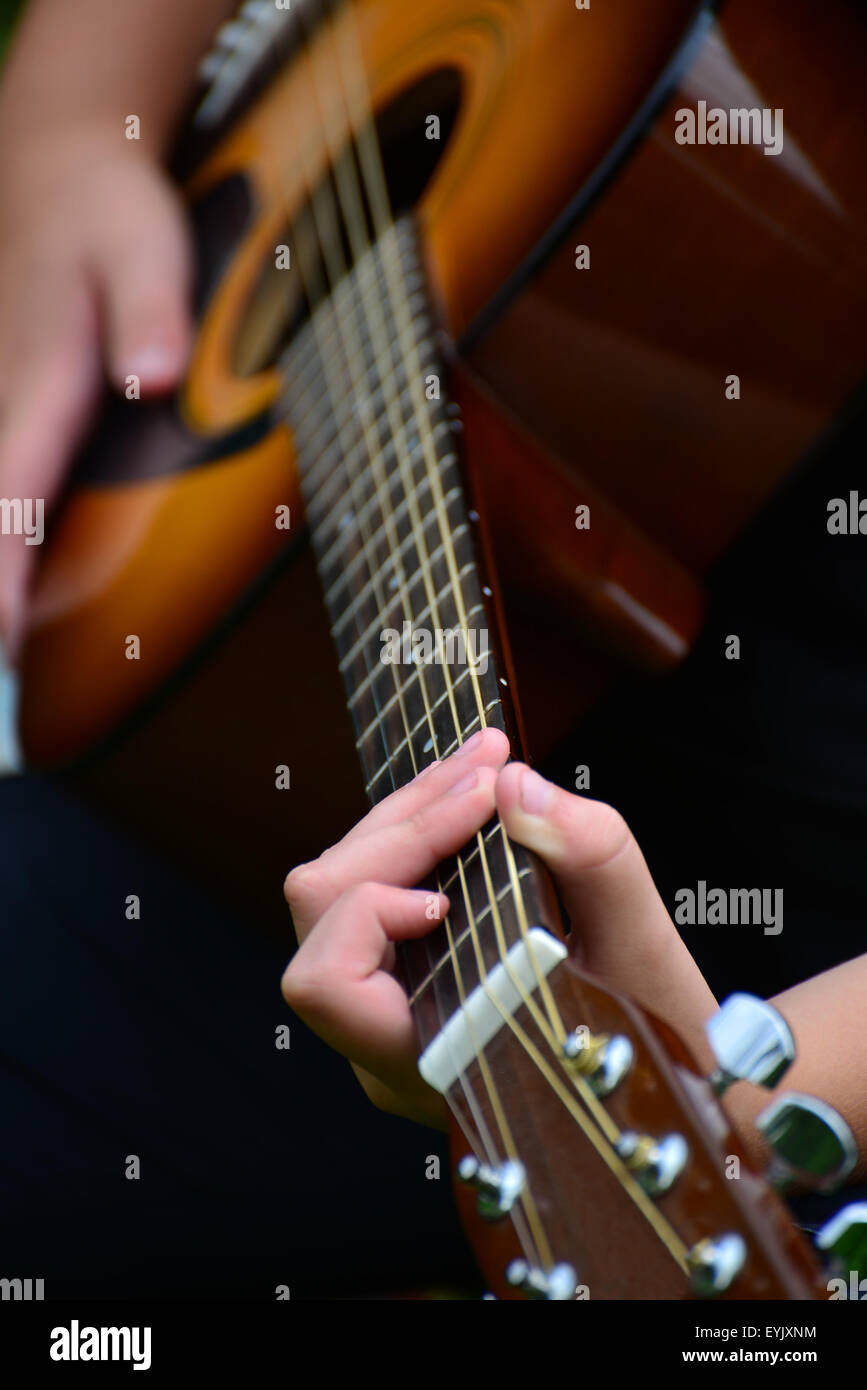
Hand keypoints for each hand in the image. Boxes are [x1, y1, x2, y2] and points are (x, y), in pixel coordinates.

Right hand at [0, 127, 191, 654]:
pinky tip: (11, 587)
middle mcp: (4, 403)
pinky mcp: (9, 405)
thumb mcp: (144, 244)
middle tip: (1, 682)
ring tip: (4, 656)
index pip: (10, 495)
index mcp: (40, 382)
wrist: (58, 165)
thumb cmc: (106, 211)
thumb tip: (148, 377)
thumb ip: (151, 312)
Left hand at [282, 729, 716, 1128]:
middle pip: (321, 905)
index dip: (371, 911)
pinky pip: (369, 891)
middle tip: (490, 771)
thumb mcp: (644, 946)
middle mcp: (381, 1046)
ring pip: (337, 888)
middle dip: (403, 824)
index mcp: (427, 1060)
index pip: (325, 980)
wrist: (657, 1077)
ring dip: (407, 817)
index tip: (455, 887)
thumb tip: (514, 784)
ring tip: (484, 770)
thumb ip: (589, 857)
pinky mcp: (395, 979)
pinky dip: (416, 834)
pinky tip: (472, 799)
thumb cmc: (654, 1033)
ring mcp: (380, 1013)